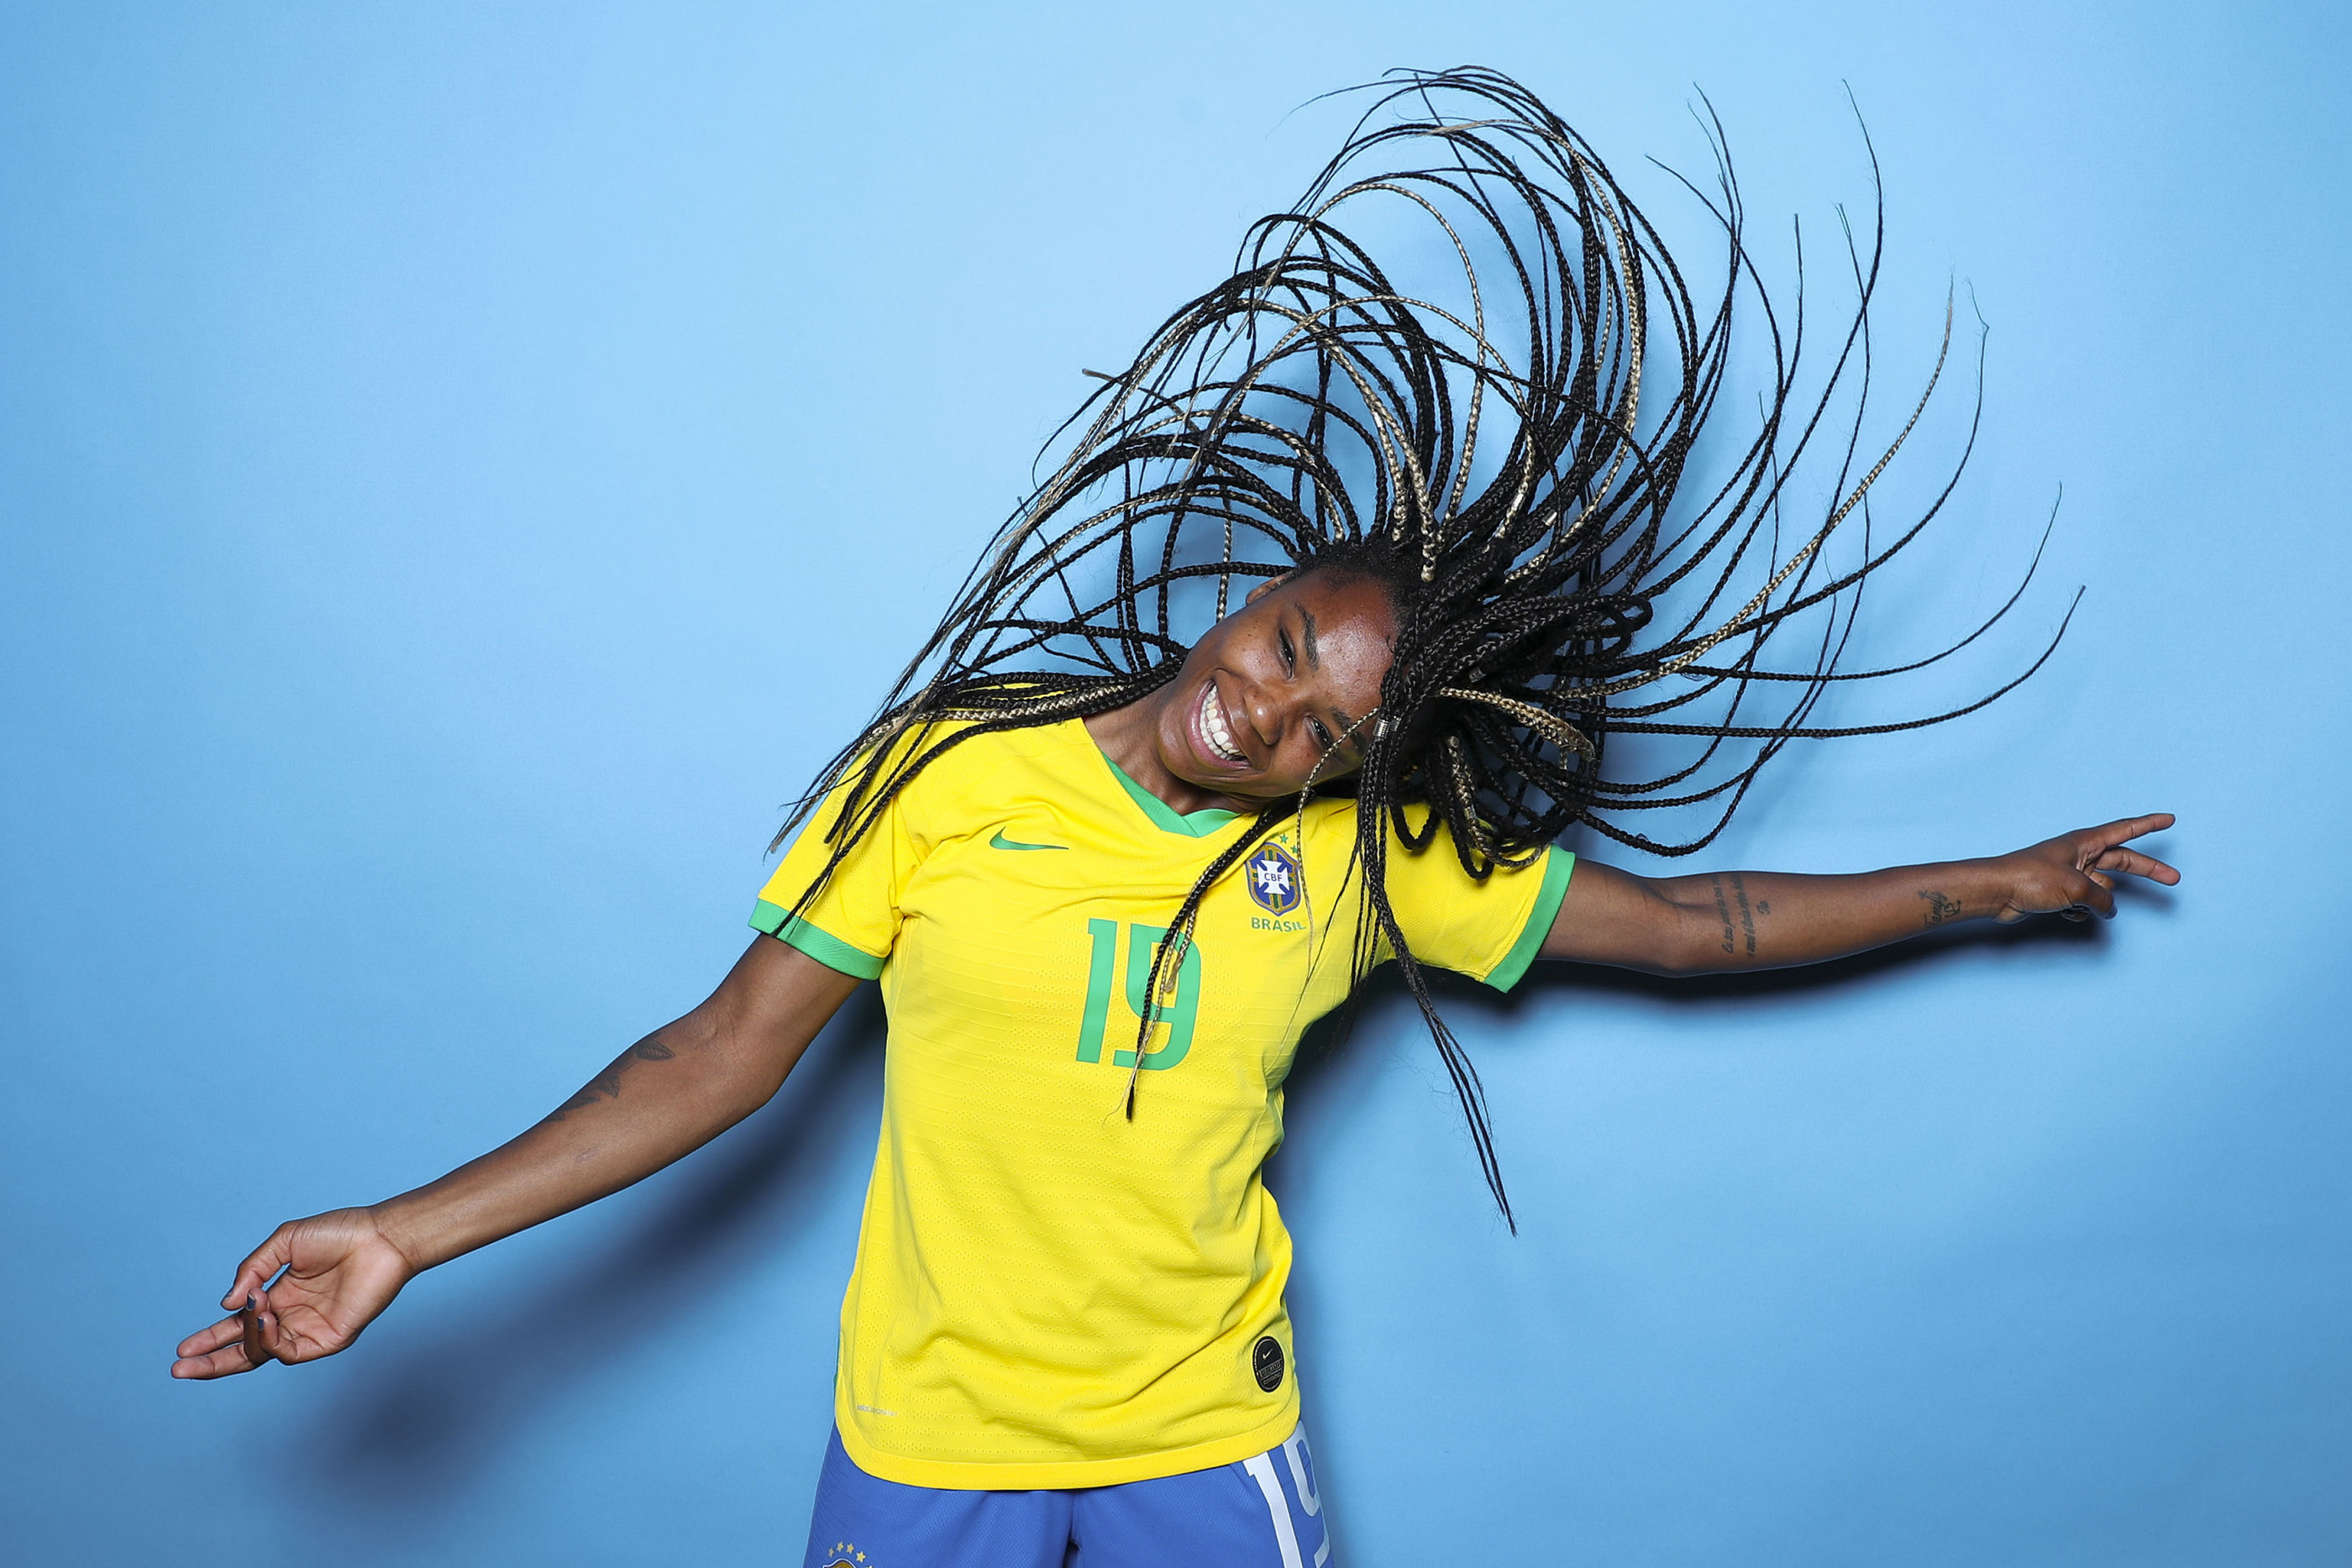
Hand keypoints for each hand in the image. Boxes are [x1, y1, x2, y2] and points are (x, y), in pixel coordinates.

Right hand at [171, 1208, 415, 1378]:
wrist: (380, 1236)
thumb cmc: (338, 1232)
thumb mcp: (284, 1243)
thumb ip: (250, 1271)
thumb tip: (225, 1305)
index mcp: (280, 1296)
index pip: (238, 1326)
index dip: (210, 1339)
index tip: (182, 1350)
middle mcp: (292, 1317)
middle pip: (244, 1350)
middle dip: (211, 1362)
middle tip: (179, 1368)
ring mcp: (310, 1330)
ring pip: (263, 1353)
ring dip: (246, 1336)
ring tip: (251, 1311)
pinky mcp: (330, 1340)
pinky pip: (290, 1352)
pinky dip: (270, 1339)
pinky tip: (265, 1317)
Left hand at [1992, 813, 2179, 923]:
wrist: (1996, 892)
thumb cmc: (2030, 878)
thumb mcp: (2076, 887)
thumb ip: (2101, 897)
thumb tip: (2109, 908)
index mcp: (2084, 842)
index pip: (2125, 830)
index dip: (2149, 825)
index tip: (2170, 819)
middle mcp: (2079, 855)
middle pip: (2122, 861)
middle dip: (2148, 870)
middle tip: (2174, 879)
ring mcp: (2069, 873)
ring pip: (2101, 889)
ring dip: (2098, 901)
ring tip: (2079, 904)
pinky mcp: (2058, 892)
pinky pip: (2083, 903)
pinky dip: (2079, 911)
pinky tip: (2065, 912)